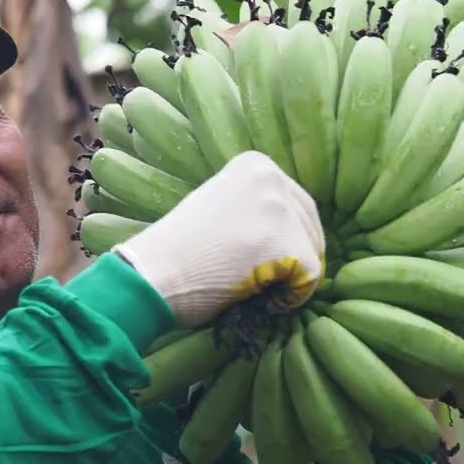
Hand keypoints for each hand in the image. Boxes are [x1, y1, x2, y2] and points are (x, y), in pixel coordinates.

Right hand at [113, 151, 325, 326]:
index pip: (295, 203)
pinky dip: (291, 297)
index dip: (285, 239)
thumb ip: (255, 207)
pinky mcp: (286, 243)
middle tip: (258, 280)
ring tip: (251, 286)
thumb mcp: (220, 205)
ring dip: (289, 277)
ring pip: (311, 252)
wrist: (152, 274)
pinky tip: (260, 299)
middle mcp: (272, 177)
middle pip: (308, 226)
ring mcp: (279, 208)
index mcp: (255, 163)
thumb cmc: (177, 251)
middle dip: (292, 258)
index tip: (257, 259)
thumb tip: (293, 231)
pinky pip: (311, 277)